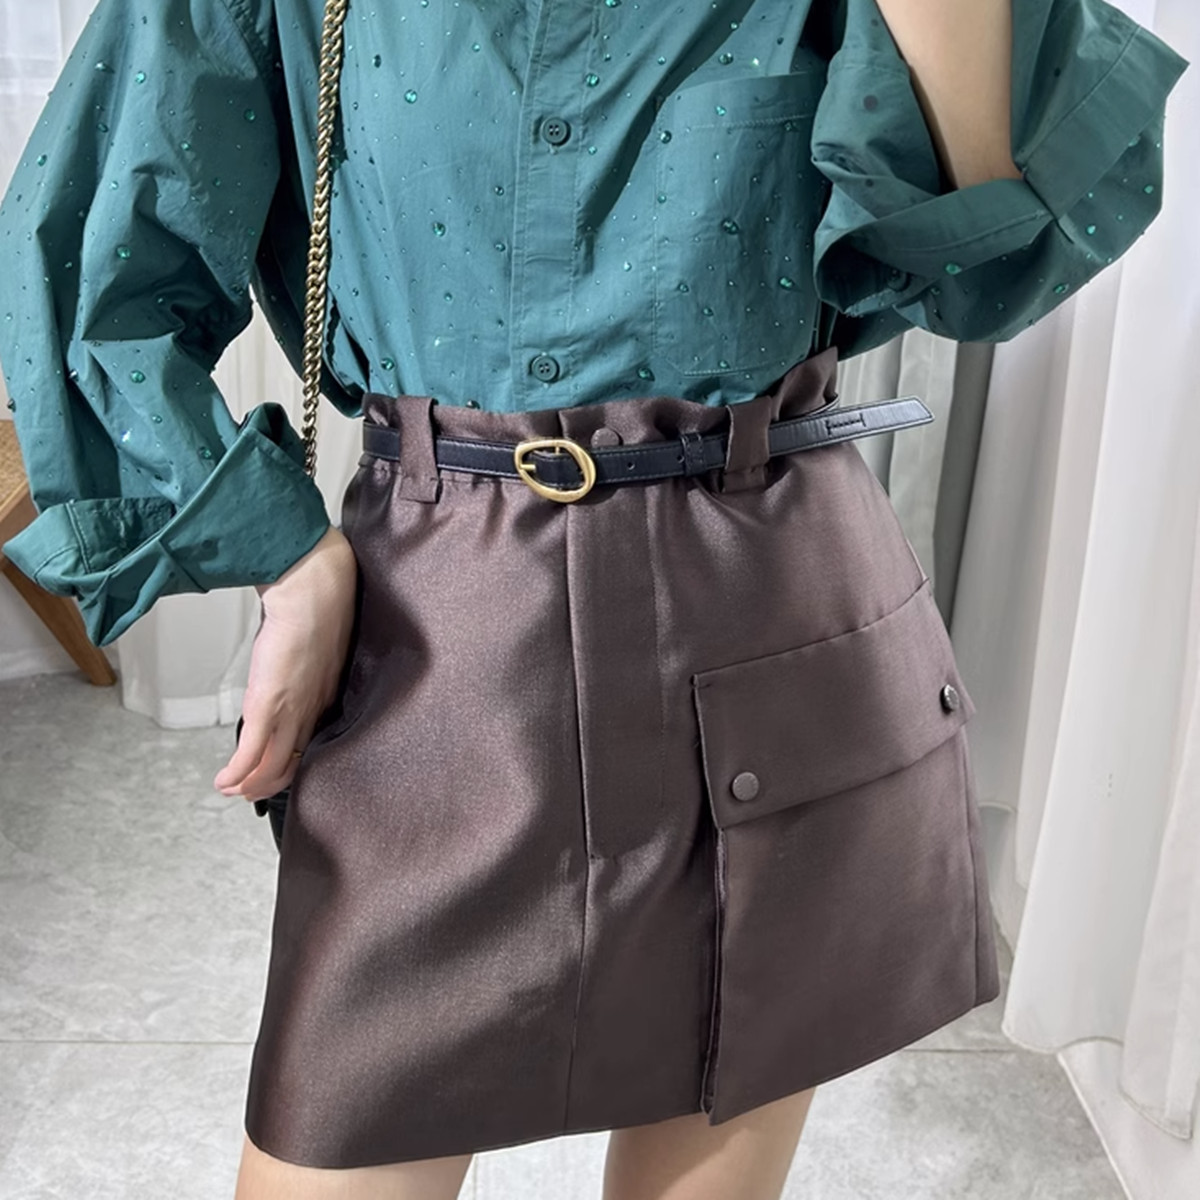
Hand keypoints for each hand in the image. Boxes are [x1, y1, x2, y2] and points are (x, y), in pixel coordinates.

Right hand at [213, 523, 359, 801]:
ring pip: (273, 765)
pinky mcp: (271, 702)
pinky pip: (253, 751)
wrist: (313, 592)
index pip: (309, 745)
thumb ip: (302, 663)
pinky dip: (237, 773)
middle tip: (246, 791)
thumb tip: (285, 663)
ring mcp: (293, 710)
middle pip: (293, 763)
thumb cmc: (314, 608)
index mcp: (325, 698)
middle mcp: (313, 711)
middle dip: (268, 783)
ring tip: (230, 790)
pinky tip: (223, 781)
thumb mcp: (312, 647)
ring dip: (249, 784)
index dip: (290, 764)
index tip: (272, 771)